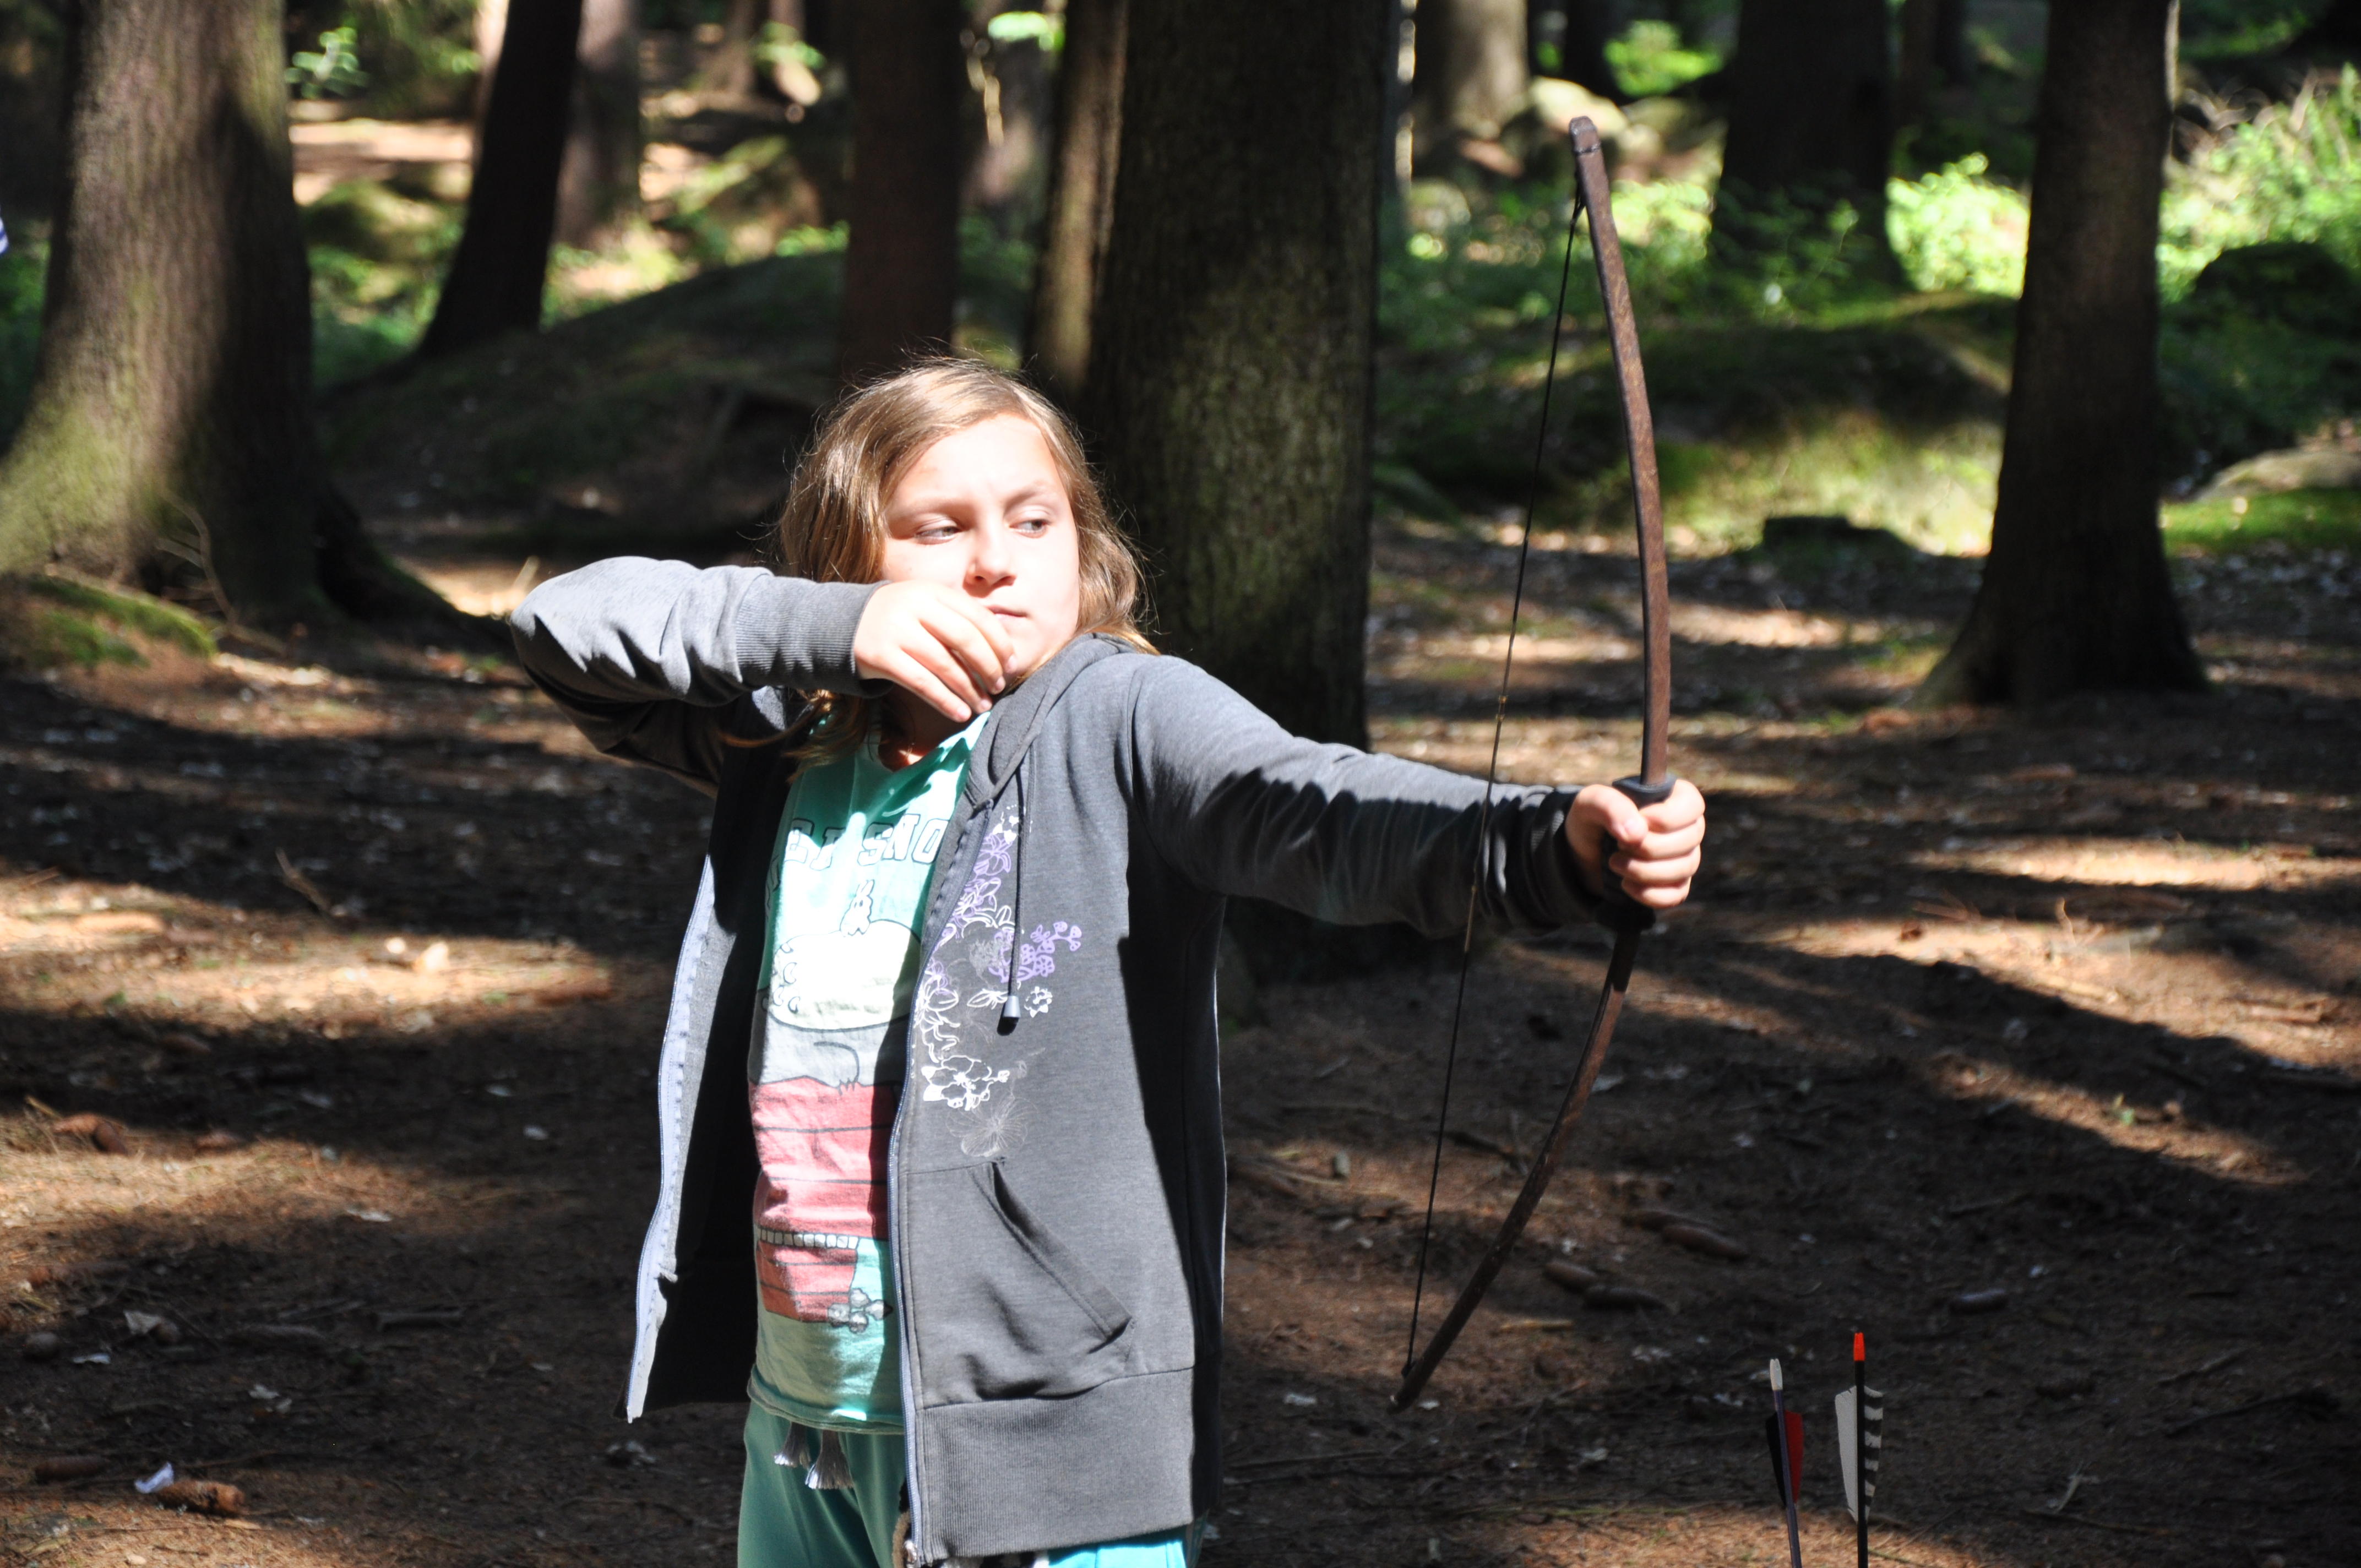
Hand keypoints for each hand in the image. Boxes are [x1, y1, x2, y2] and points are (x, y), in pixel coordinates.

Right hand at [852, 580, 1014, 722]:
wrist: (841, 624)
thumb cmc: (897, 620)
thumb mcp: (924, 606)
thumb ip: (956, 619)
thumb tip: (1000, 653)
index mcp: (932, 591)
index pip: (977, 616)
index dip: (1000, 643)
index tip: (1012, 665)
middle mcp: (915, 606)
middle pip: (965, 639)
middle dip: (988, 667)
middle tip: (999, 686)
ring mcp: (897, 630)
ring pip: (945, 665)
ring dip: (969, 689)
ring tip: (982, 705)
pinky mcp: (881, 656)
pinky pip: (922, 682)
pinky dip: (945, 700)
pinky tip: (959, 713)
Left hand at [1565, 777, 1704, 910]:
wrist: (1582, 853)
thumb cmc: (1592, 819)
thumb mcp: (1590, 803)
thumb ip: (1611, 806)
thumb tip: (1637, 832)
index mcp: (1673, 797)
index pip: (1692, 805)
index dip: (1666, 817)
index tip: (1639, 820)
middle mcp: (1686, 827)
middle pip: (1689, 840)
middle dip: (1648, 847)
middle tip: (1618, 845)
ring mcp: (1684, 857)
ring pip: (1684, 868)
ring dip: (1644, 870)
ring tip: (1614, 863)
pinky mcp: (1675, 884)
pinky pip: (1676, 894)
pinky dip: (1649, 893)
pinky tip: (1626, 885)